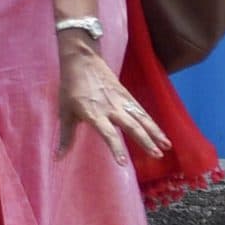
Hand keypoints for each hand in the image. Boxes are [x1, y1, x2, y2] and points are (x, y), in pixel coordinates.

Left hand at [55, 42, 169, 164]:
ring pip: (141, 119)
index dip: (115, 148)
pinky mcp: (127, 96)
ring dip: (155, 133)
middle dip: (145, 141)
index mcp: (94, 113)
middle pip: (131, 126)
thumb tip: (57, 159)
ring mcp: (121, 101)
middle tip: (156, 156)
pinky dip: (153, 123)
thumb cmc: (70, 88)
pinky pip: (142, 111)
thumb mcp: (64, 112)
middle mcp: (111, 108)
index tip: (123, 163)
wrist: (83, 61)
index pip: (107, 134)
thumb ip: (65, 137)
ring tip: (166, 147)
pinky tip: (162, 134)